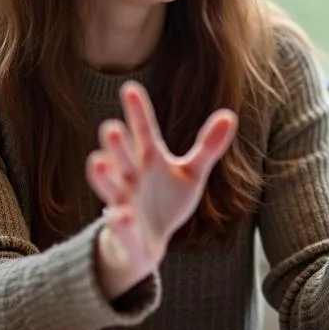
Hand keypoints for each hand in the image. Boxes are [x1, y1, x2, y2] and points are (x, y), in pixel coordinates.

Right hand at [87, 81, 237, 298]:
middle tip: (111, 127)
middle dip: (117, 146)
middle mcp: (132, 178)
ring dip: (105, 177)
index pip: (144, 132)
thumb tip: (230, 114)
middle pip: (123, 158)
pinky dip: (121, 224)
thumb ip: (208, 147)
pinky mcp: (125, 234)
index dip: (138, 112)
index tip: (129, 88)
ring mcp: (124, 205)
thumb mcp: (192, 172)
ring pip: (112, 189)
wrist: (148, 241)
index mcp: (149, 160)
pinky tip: (121, 216)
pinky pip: (122, 229)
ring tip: (98, 161)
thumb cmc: (167, 200)